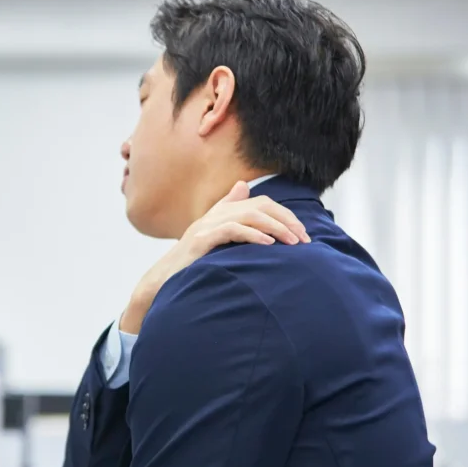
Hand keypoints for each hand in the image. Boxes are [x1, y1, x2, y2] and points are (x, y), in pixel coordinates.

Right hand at [119, 180, 309, 333]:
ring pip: (249, 215)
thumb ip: (228, 213)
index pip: (261, 203)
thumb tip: (242, 186)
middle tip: (304, 239)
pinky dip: (253, 234)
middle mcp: (215, 215)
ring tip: (292, 242)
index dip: (284, 214)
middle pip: (259, 205)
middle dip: (286, 220)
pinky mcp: (201, 241)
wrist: (163, 280)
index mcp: (220, 213)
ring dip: (276, 227)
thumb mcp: (214, 236)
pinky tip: (268, 244)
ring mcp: (207, 226)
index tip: (302, 233)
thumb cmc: (192, 263)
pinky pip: (232, 230)